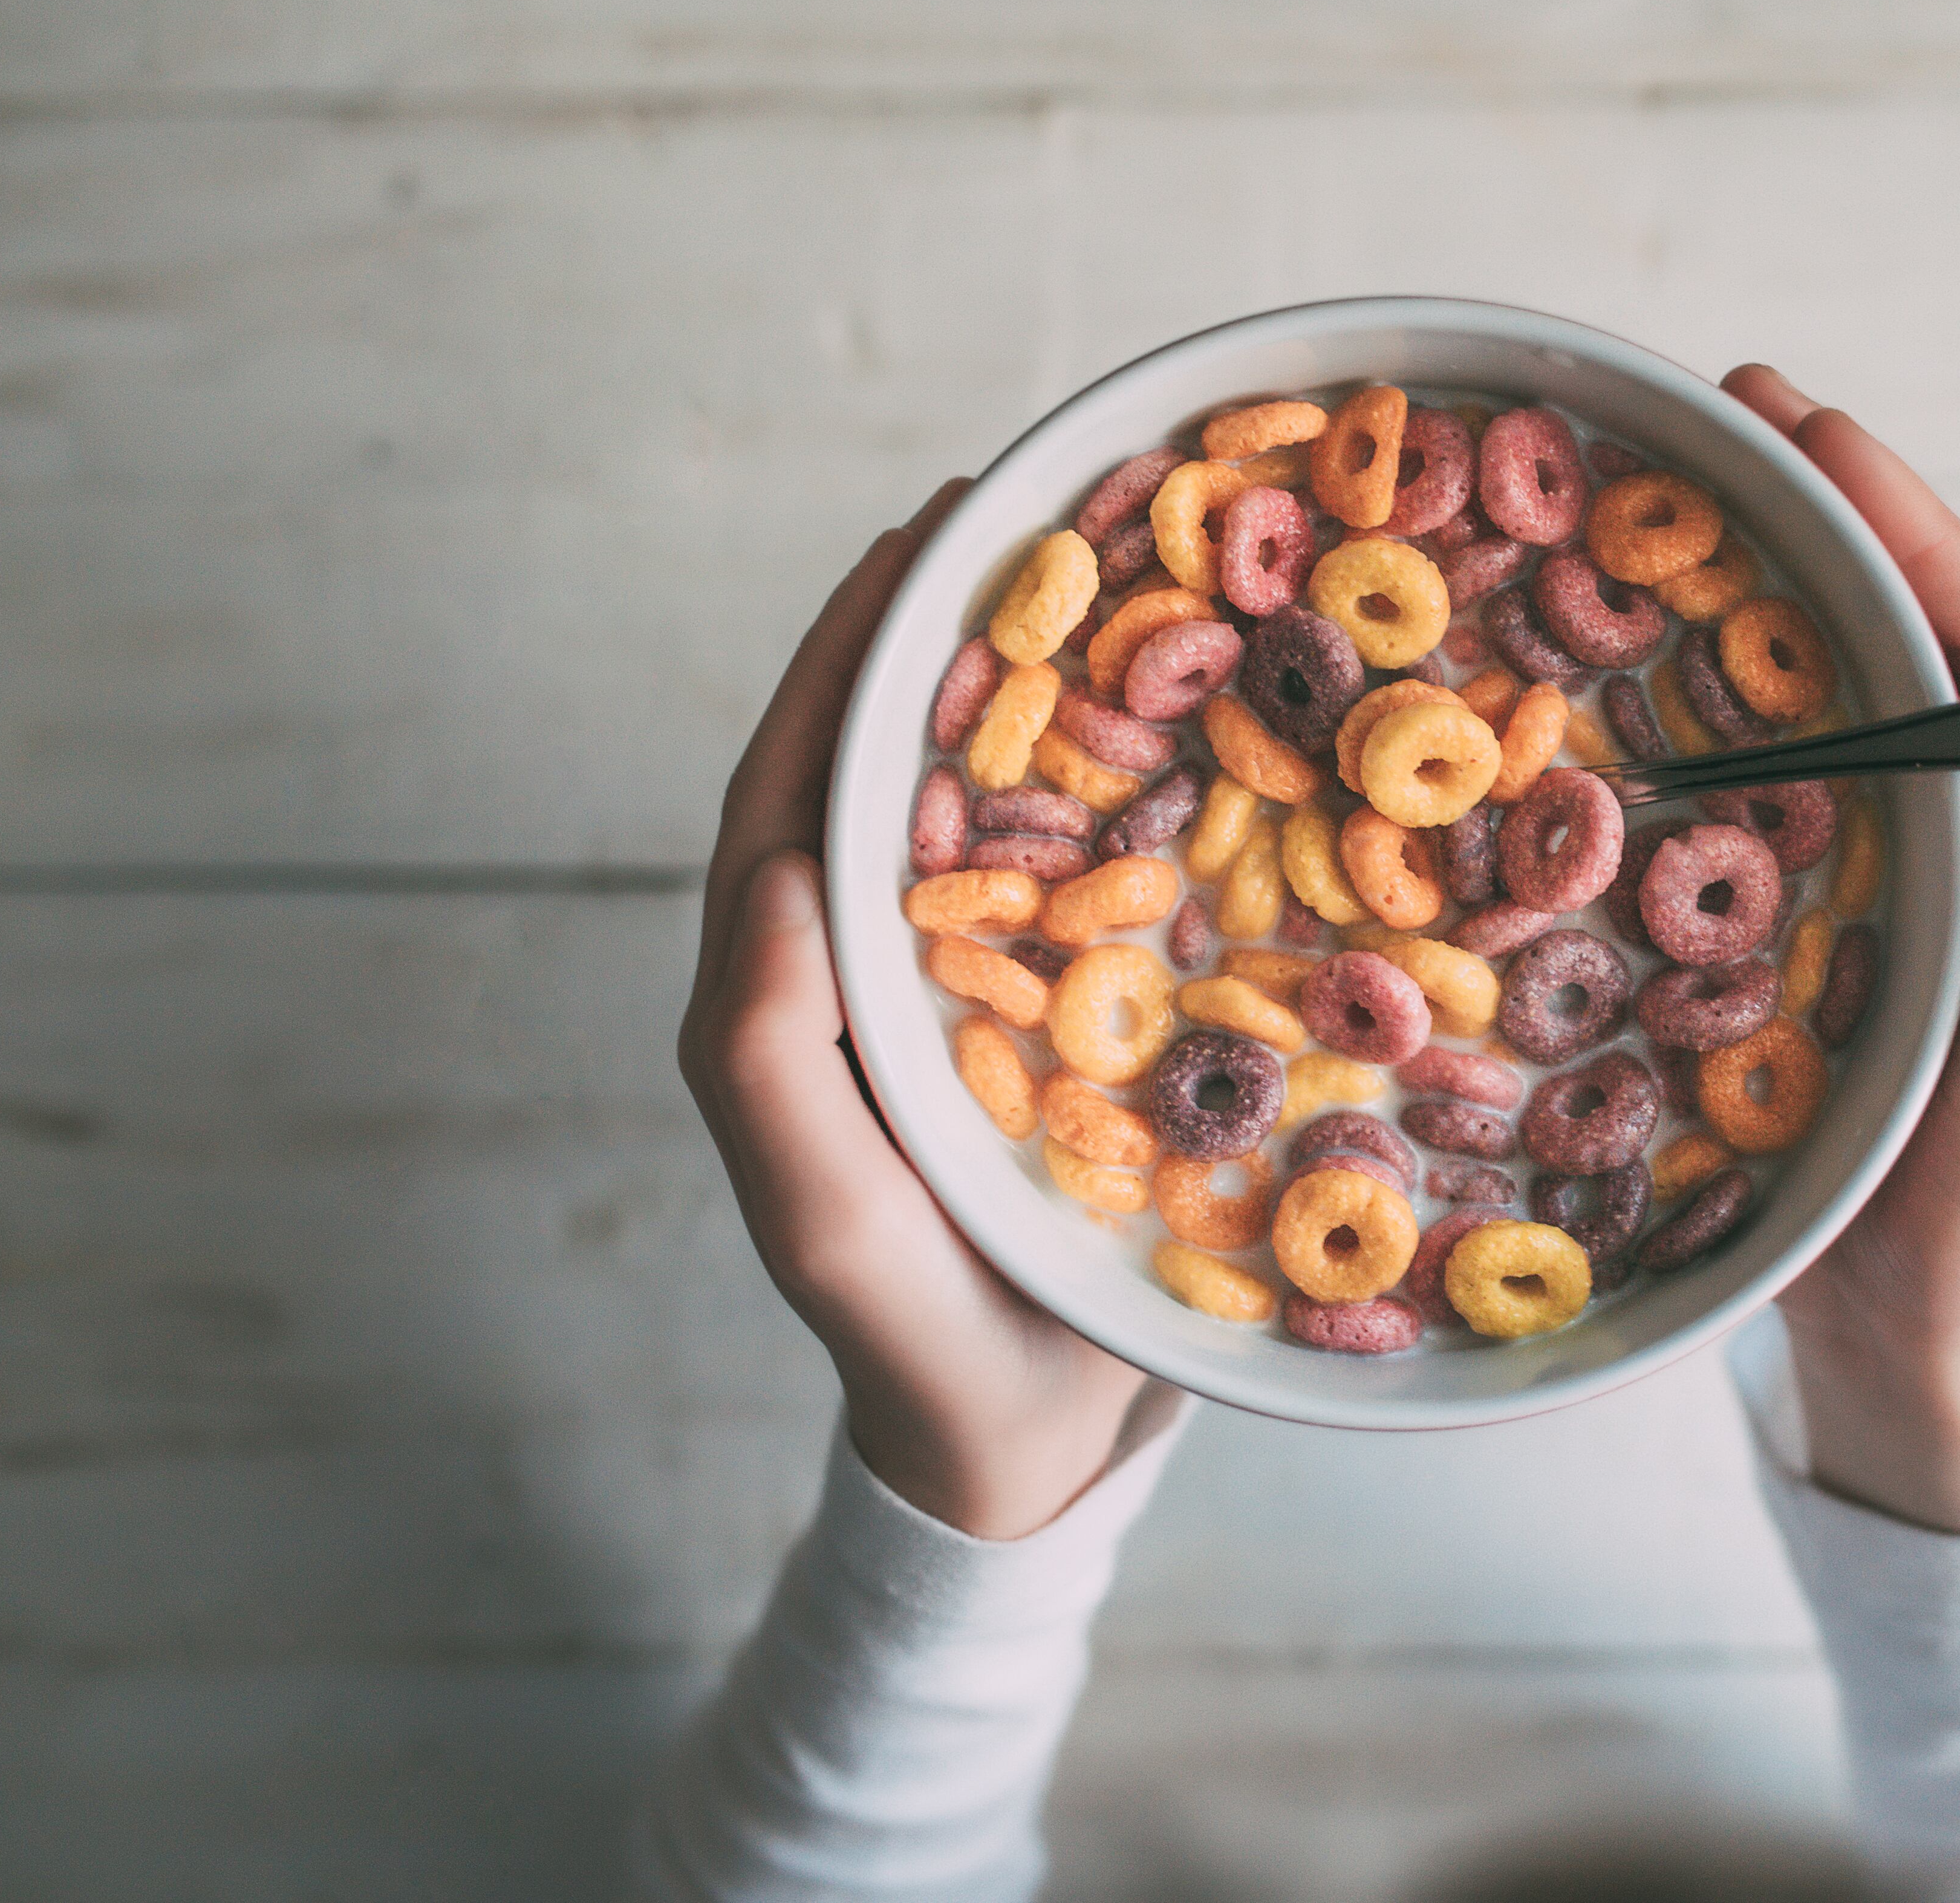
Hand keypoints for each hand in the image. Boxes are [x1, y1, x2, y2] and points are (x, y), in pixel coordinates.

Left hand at [676, 481, 1152, 1540]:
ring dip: (1034, 693)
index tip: (921, 535)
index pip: (792, 784)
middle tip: (1032, 514)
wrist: (1023, 1444)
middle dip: (943, 632)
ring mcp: (964, 996)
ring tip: (1116, 582)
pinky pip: (1073, 885)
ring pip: (984, 810)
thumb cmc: (914, 1338)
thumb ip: (765, 1055)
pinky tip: (1194, 738)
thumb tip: (772, 867)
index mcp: (787, 992)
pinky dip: (1116, 794)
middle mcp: (866, 971)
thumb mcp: (823, 1215)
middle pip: (886, 766)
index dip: (844, 651)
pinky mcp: (1054, 1032)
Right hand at [1724, 366, 1959, 1534]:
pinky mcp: (1813, 950)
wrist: (1915, 1370)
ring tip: (1680, 500)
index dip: (1907, 526)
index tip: (1808, 428)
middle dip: (1837, 518)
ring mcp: (1895, 896)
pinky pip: (1772, 793)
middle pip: (1918, 642)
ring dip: (1774, 590)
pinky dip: (1718, 706)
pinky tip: (1641, 675)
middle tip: (1731, 416)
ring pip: (1844, 703)